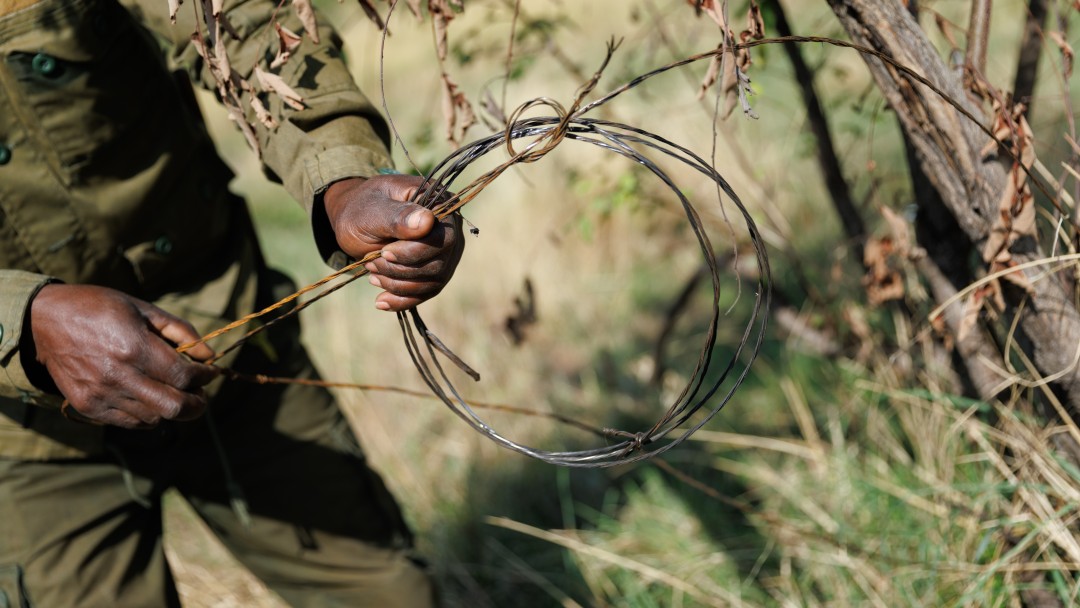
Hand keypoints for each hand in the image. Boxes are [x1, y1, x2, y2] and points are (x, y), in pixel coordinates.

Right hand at [27, 284, 218, 428]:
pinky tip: (150, 398)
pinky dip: (148, 415)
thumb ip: (180, 331)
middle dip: (197, 403)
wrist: (43, 321)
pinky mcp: (87, 407)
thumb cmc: (99, 308)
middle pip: (175, 407)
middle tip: (201, 394)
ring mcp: (101, 395)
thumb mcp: (143, 309)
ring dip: (172, 408)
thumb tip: (210, 355)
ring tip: (175, 393)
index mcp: (134, 347)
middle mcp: (118, 376)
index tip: (210, 371)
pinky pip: (131, 423)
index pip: (184, 376)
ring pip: (155, 418)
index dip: (205, 376)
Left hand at [323, 175, 463, 310]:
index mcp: (439, 203)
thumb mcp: (373, 210)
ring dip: (399, 285)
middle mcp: (450, 229)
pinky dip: (402, 299)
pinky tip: (381, 301)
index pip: (441, 237)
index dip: (414, 251)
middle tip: (371, 264)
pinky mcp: (436, 271)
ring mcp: (445, 252)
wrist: (355, 221)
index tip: (384, 253)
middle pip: (439, 263)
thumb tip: (427, 221)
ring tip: (372, 276)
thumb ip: (398, 216)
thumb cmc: (363, 209)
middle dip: (402, 270)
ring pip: (433, 281)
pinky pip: (426, 292)